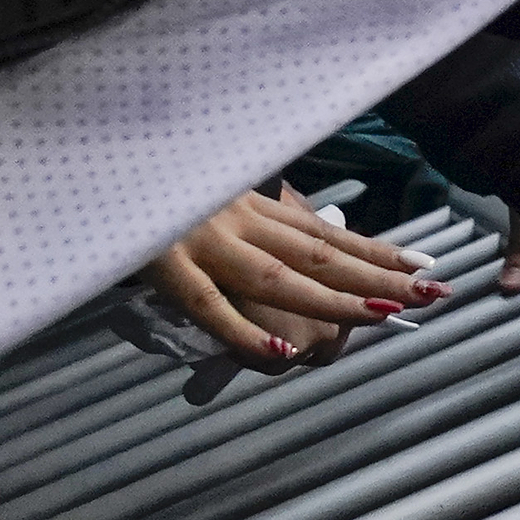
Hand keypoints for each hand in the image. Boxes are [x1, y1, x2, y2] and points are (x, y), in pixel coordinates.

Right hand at [152, 185, 440, 363]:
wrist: (88, 167)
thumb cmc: (145, 189)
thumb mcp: (205, 200)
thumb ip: (244, 227)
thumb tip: (286, 259)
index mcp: (249, 205)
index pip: (326, 232)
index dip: (377, 250)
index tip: (423, 265)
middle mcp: (236, 218)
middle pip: (319, 254)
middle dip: (377, 276)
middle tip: (431, 293)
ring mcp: (201, 239)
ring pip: (277, 276)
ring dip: (331, 298)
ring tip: (381, 313)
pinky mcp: (161, 262)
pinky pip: (206, 303)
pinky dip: (241, 329)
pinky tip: (275, 352)